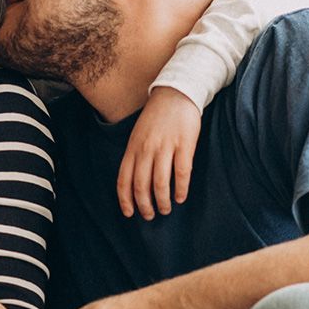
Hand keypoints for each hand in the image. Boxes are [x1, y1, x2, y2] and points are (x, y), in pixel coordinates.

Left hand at [117, 87, 200, 219]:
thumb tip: (135, 182)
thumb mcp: (138, 135)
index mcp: (133, 148)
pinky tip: (181, 197)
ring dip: (162, 201)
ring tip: (166, 209)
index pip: (124, 180)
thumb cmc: (156, 117)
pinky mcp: (184, 145)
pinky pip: (181, 173)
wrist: (176, 93)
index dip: (125, 200)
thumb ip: (136, 156)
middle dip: (144, 205)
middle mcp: (146, 149)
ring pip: (160, 183)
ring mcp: (165, 147)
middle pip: (141, 185)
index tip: (129, 213)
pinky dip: (181, 189)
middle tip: (150, 216)